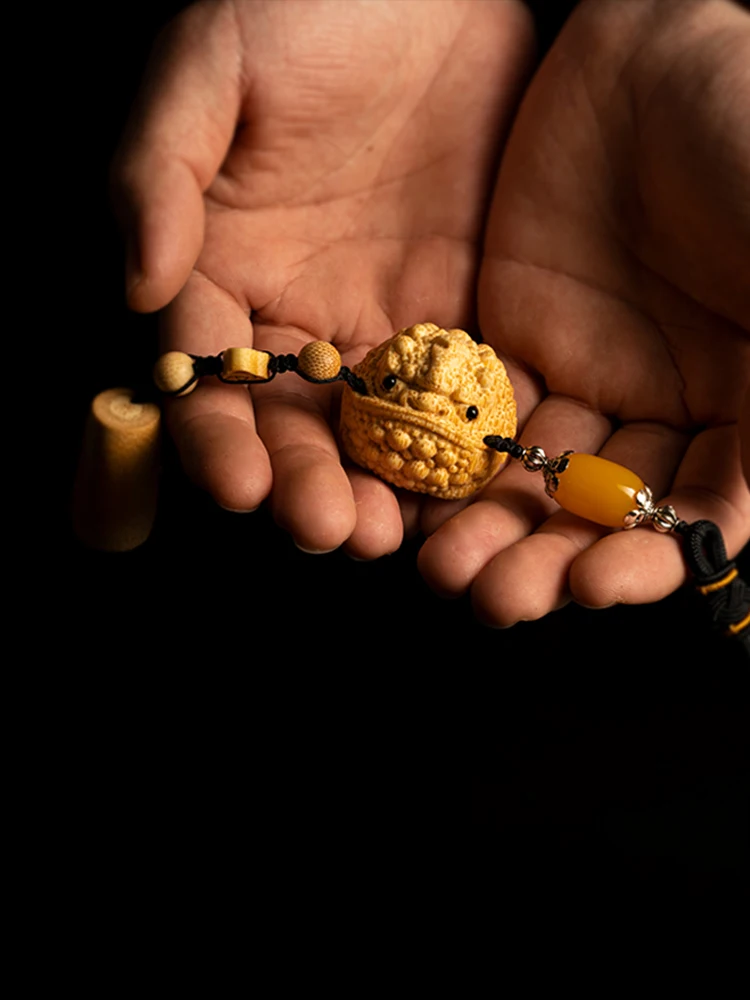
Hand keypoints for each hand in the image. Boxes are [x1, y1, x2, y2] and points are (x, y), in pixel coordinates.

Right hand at [112, 0, 533, 556]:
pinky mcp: (456, 315)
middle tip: (329, 528)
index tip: (238, 486)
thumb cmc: (303, 4)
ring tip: (389, 534)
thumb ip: (156, 172)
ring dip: (377, 487)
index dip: (216, 435)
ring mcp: (379, 322)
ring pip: (370, 429)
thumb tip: (138, 286)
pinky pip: (453, 394)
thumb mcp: (207, 66)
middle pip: (290, 422)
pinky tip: (462, 487)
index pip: (208, 373)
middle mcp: (296, 312)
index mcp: (223, 269)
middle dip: (303, 482)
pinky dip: (454, 446)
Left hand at [419, 0, 749, 624]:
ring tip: (441, 569)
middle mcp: (665, 406)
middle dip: (550, 559)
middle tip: (496, 597)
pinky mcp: (512, 340)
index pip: (701, 512)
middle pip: (603, 512)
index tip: (596, 584)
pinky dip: (447, 458)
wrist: (654, 54)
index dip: (650, 557)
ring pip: (534, 475)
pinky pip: (476, 414)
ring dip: (488, 528)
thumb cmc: (747, 144)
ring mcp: (585, 375)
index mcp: (744, 403)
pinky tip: (412, 492)